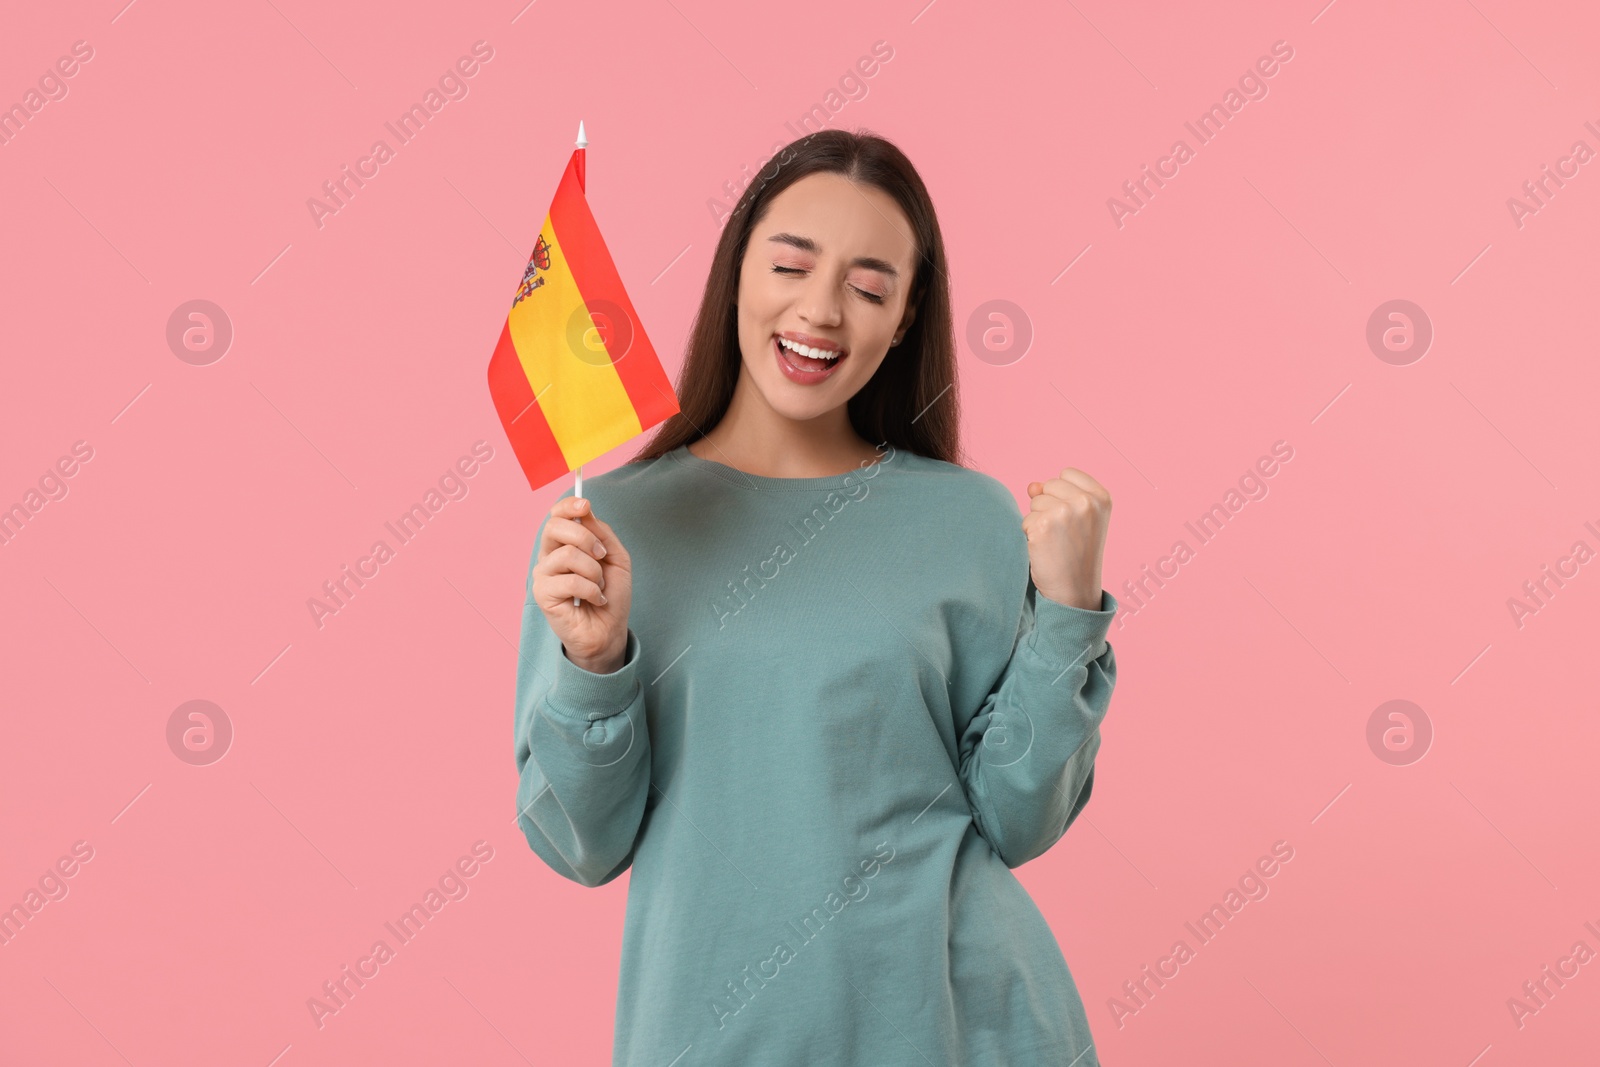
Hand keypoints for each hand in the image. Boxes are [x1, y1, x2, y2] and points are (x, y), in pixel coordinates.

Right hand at [531, 496, 631, 672]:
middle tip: (602, 556)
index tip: (585, 504)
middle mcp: (549, 557)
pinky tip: (596, 600)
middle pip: (554, 527)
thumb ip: (602, 533)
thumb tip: (586, 511)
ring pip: (567, 554)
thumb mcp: (616, 558)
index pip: (556, 516)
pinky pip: (570, 580)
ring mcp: (543, 575)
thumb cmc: (611, 595)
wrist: (609, 630)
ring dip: (594, 571)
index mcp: (563, 545)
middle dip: (586, 537)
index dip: (568, 506)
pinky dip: (592, 590)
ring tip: (599, 586)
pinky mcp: (543, 594)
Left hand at [1023, 468, 1110, 610]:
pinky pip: (1025, 520)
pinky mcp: (1043, 526)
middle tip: (1064, 534)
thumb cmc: (1077, 554)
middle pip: (1049, 484)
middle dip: (1048, 506)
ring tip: (1056, 542)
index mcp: (1102, 497)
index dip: (1062, 493)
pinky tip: (1045, 549)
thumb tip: (1031, 486)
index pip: (1067, 473)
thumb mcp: (1079, 519)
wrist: (1075, 591)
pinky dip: (1029, 534)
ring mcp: (1064, 512)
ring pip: (1035, 501)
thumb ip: (1058, 495)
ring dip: (1038, 520)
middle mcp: (1086, 502)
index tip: (1073, 518)